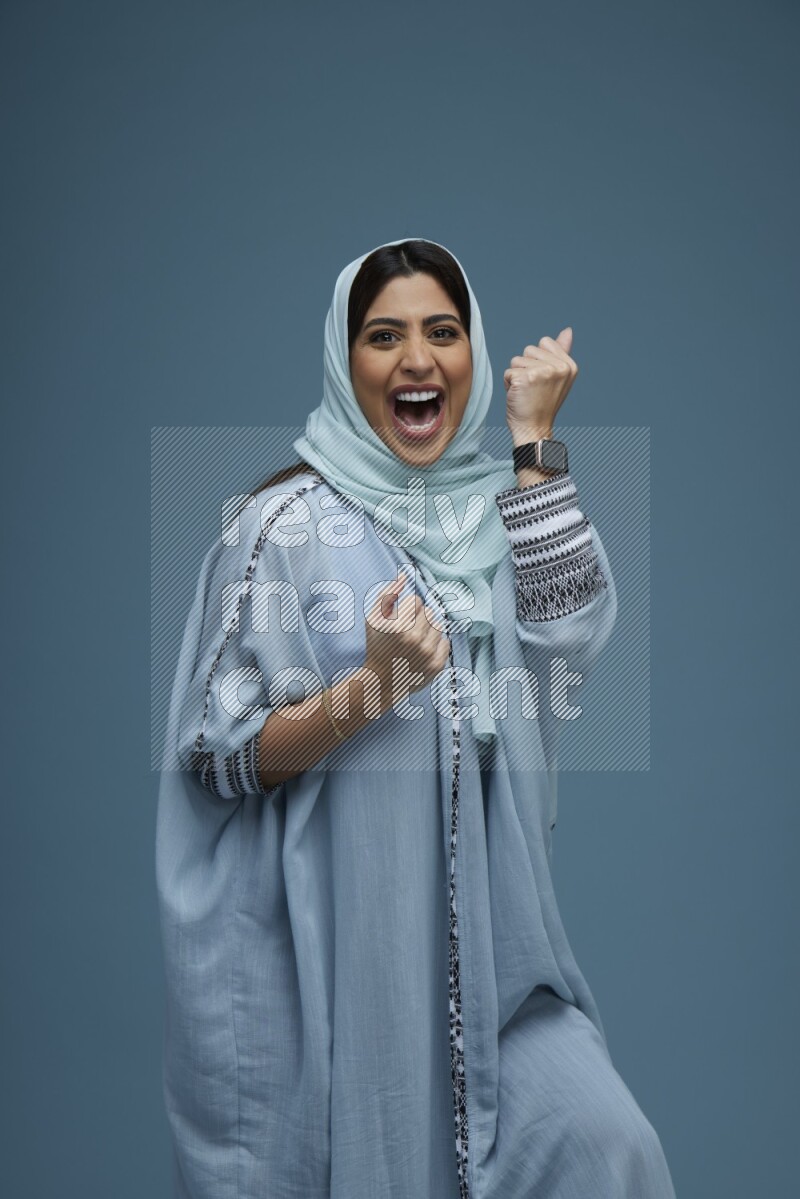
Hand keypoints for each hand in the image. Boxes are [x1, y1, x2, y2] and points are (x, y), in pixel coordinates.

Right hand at [363, 576, 450, 708]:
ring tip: (414, 641)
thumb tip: (404, 574)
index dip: (406, 609)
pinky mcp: (437, 666)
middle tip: (407, 631)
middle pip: (429, 611)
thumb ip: (386, 594)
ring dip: (428, 630)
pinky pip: (446, 641)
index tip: (399, 619)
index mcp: (398, 627)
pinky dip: (435, 644)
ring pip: (439, 625)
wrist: (382, 681)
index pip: (416, 600)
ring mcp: (428, 654)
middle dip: (418, 618)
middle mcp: (415, 640)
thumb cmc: (377, 645)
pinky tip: (422, 651)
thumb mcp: (373, 618)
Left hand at [503, 327, 577, 443]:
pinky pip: (508, 372)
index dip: (538, 360)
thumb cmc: (542, 404)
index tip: (543, 380)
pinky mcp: (525, 378)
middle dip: (526, 367)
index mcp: (569, 365)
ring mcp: (542, 372)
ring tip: (526, 392)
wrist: (534, 429)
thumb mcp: (557, 377)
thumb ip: (561, 352)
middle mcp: (559, 368)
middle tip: (533, 388)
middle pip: (529, 349)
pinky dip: (508, 384)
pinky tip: (519, 396)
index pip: (545, 342)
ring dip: (516, 376)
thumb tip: (568, 330)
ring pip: (516, 360)